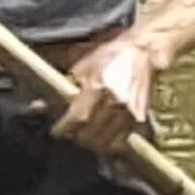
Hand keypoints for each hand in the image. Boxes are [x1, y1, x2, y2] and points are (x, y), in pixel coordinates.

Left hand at [52, 35, 159, 153]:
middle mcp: (113, 102)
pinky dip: (112, 142)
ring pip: (106, 142)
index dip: (64, 128)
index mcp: (97, 87)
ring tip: (86, 137)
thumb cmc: (113, 55)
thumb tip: (53, 101)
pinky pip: (122, 139)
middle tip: (71, 133)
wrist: (141, 52)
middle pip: (89, 135)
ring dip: (93, 142)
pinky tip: (105, 137)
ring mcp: (128, 112)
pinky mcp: (139, 117)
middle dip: (77, 137)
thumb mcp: (85, 65)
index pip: (76, 118)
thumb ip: (69, 85)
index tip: (58, 131)